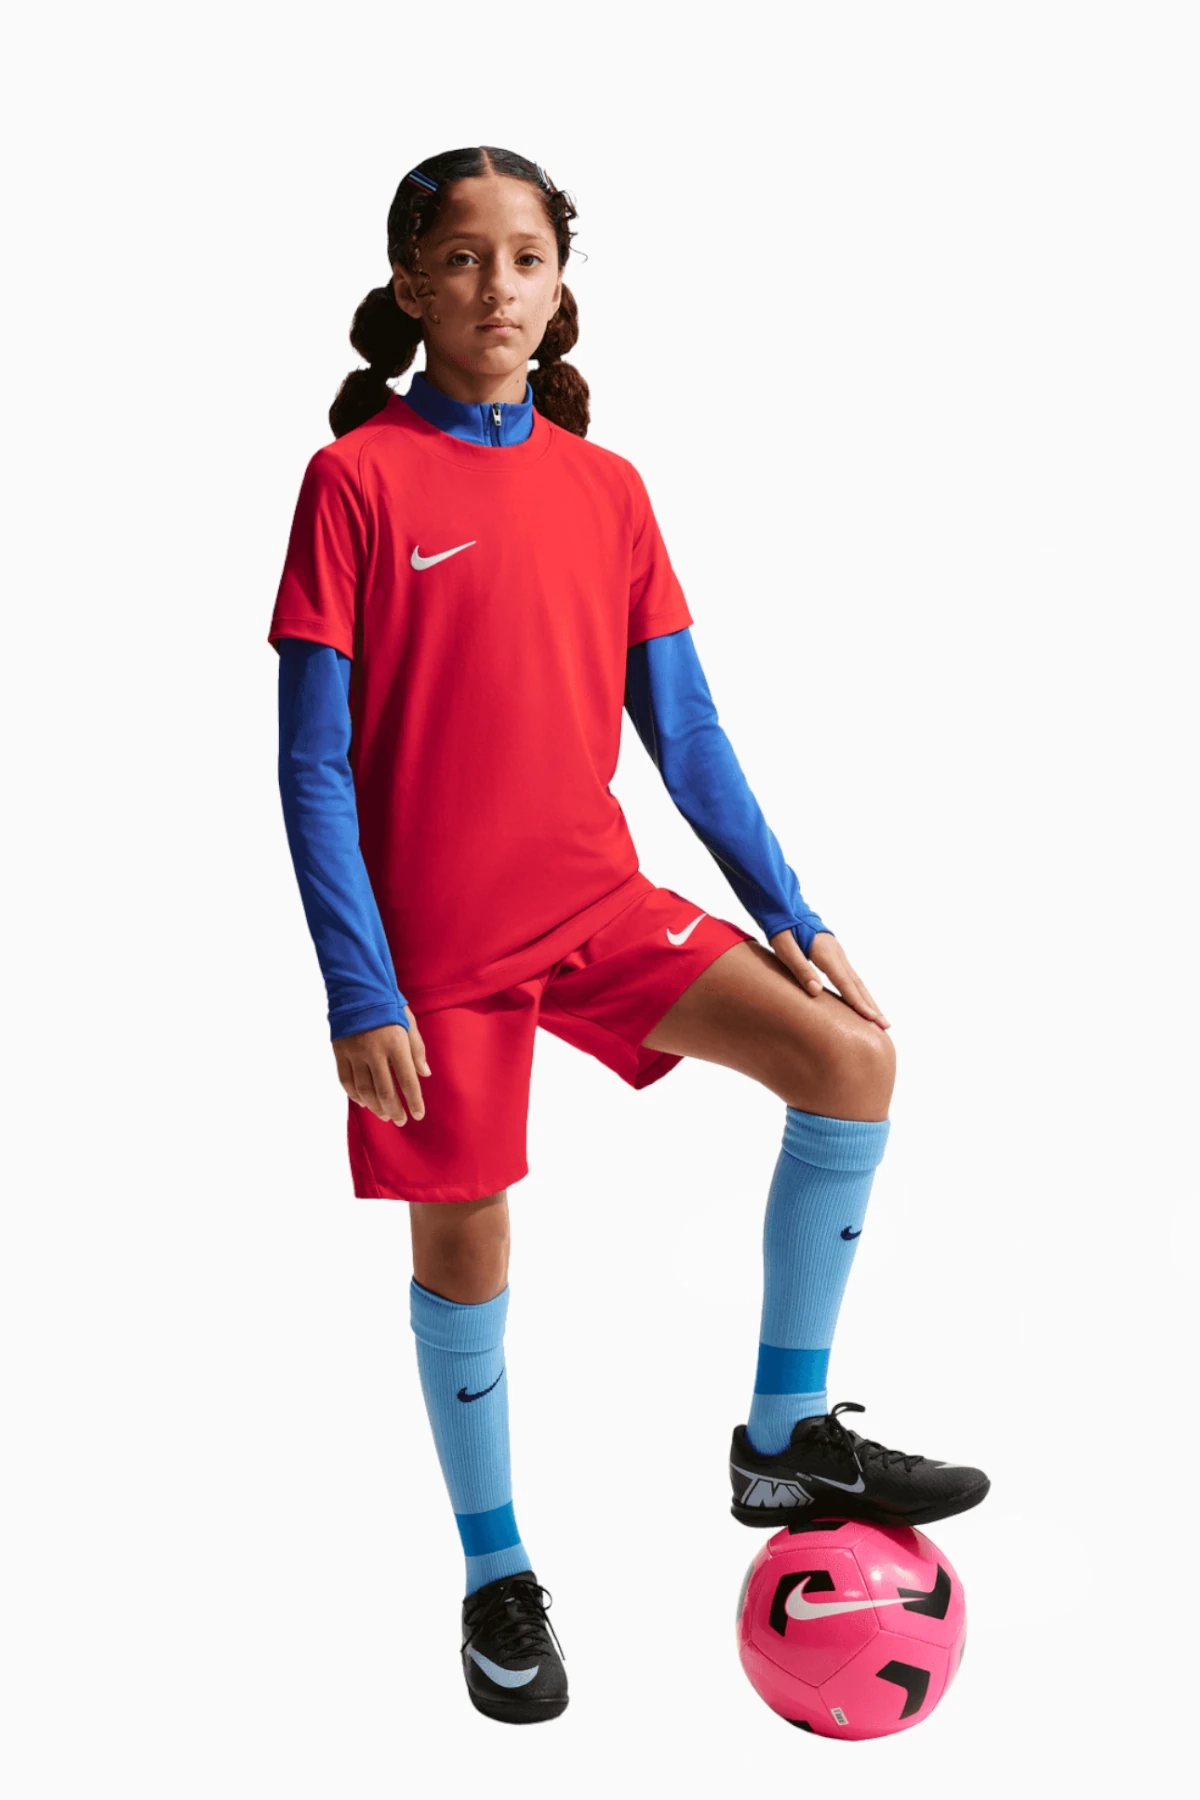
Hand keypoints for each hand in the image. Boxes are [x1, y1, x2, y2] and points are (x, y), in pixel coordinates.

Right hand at [333, 1007, 430, 1124]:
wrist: (357, 989)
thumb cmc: (388, 1005)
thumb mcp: (409, 1023)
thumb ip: (417, 1050)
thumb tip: (425, 1074)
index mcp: (395, 1044)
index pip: (407, 1080)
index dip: (414, 1101)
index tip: (418, 1115)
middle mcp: (374, 1051)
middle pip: (384, 1091)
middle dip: (394, 1109)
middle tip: (400, 1120)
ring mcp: (355, 1053)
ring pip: (364, 1089)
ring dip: (374, 1106)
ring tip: (384, 1114)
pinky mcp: (340, 1052)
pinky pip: (346, 1080)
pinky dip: (354, 1095)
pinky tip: (363, 1102)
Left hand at [769, 929, 890, 1030]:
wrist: (787, 907)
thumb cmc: (783, 929)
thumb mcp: (785, 948)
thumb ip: (800, 968)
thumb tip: (816, 991)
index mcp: (826, 954)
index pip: (845, 984)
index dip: (858, 1003)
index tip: (872, 1019)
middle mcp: (838, 955)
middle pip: (858, 985)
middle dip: (872, 1006)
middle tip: (885, 1026)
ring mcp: (839, 955)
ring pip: (858, 982)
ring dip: (869, 1001)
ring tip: (880, 1019)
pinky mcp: (836, 956)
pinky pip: (852, 978)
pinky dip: (860, 992)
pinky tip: (863, 1002)